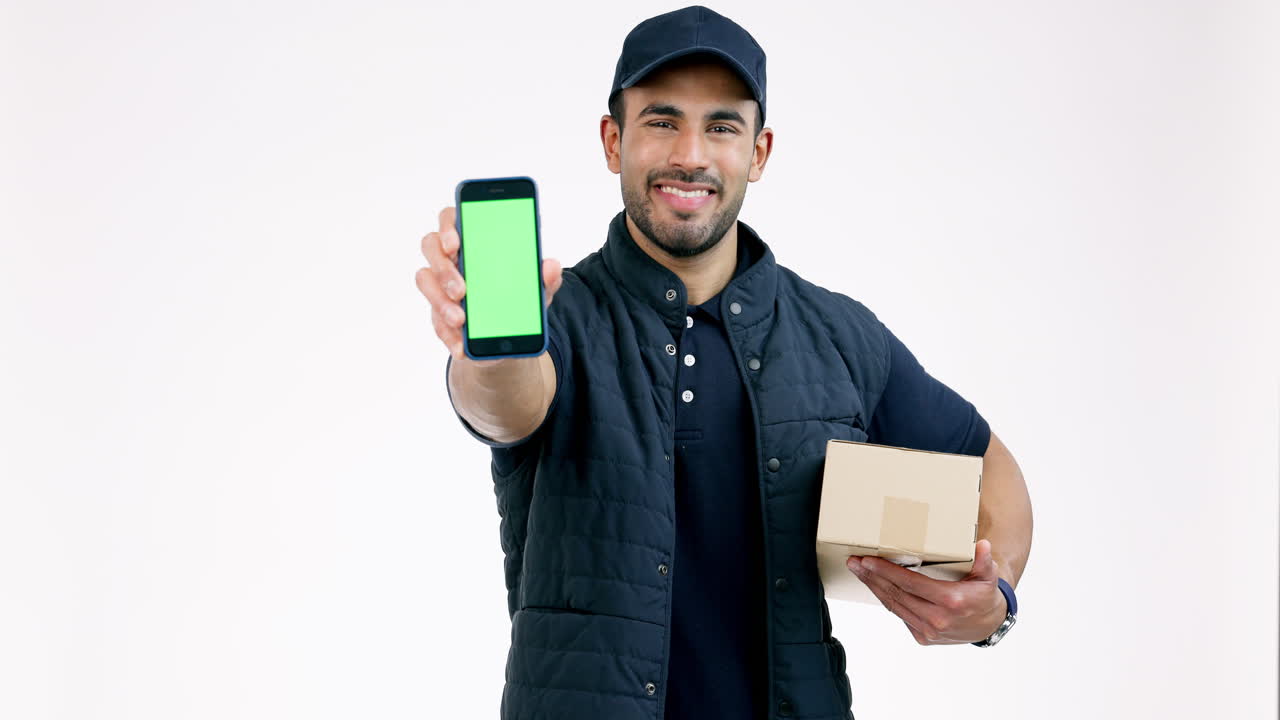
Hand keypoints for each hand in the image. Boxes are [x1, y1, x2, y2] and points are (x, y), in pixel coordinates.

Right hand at [415, 206, 562, 364]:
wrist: (507, 335)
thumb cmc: (517, 297)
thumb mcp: (537, 290)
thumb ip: (545, 278)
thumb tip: (551, 266)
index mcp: (472, 239)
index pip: (452, 218)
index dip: (449, 226)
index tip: (456, 243)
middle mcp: (450, 256)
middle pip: (431, 246)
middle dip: (443, 268)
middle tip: (461, 290)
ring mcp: (440, 283)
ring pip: (425, 280)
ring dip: (440, 301)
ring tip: (461, 320)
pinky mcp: (437, 310)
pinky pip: (434, 319)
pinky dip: (448, 334)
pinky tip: (461, 345)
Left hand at [846, 538, 1006, 645]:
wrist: (989, 626)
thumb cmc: (984, 596)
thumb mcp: (988, 577)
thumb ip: (984, 561)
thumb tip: (982, 545)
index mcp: (950, 601)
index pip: (910, 583)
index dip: (886, 571)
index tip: (868, 560)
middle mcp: (937, 619)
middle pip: (896, 594)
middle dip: (872, 577)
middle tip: (854, 562)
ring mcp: (928, 631)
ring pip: (894, 606)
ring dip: (874, 588)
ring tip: (859, 571)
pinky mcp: (923, 637)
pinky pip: (900, 615)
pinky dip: (887, 600)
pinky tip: (876, 586)